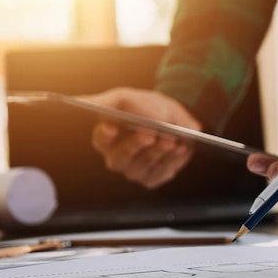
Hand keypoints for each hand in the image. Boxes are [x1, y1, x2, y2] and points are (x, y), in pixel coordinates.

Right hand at [86, 88, 201, 188]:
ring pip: (144, 164)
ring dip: (158, 151)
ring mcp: (133, 171)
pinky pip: (161, 171)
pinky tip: (181, 147)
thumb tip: (97, 106)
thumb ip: (113, 103)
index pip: (101, 140)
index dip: (105, 134)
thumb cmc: (144, 107)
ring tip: (171, 140)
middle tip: (149, 135)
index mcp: (106, 139)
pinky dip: (172, 159)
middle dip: (135, 144)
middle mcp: (116, 159)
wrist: (171, 119)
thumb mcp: (129, 98)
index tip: (112, 126)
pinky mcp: (152, 178)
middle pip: (122, 156)